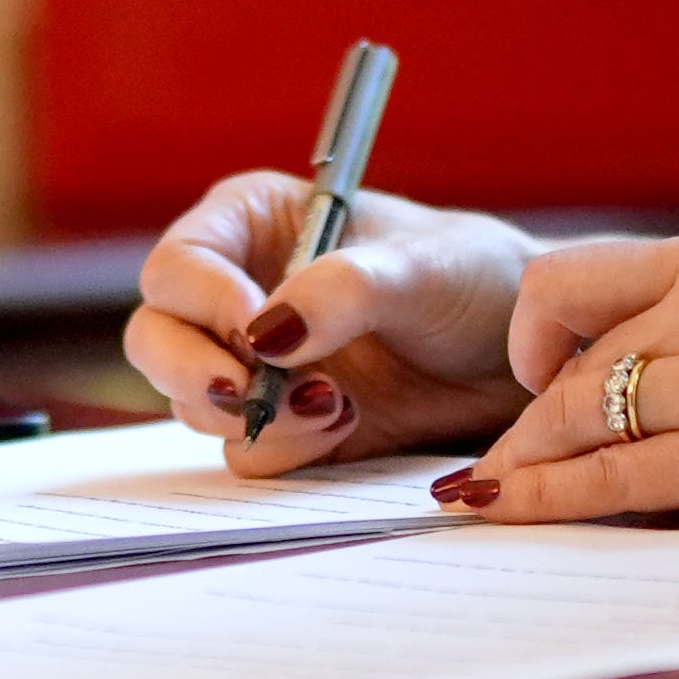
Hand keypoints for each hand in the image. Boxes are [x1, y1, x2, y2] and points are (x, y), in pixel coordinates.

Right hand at [125, 176, 535, 475]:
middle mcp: (237, 292)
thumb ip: (344, 290)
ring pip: (191, 404)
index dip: (201, 303)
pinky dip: (284, 450)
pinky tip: (345, 425)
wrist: (521, 357)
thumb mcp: (421, 268)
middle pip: (156, 340)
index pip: (177, 266)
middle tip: (254, 393)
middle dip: (198, 374)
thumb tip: (268, 335)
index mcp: (252, 226)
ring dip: (251, 417)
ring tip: (335, 406)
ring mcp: (255, 366)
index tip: (257, 338)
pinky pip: (246, 452)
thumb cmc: (474, 279)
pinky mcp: (284, 426)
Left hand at [444, 233, 678, 530]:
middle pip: (573, 364)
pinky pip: (618, 480)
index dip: (530, 336)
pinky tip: (514, 512)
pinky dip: (552, 499)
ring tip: (487, 500)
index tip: (530, 378)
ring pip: (582, 420)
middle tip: (490, 472)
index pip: (571, 279)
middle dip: (524, 426)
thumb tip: (590, 384)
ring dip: (524, 468)